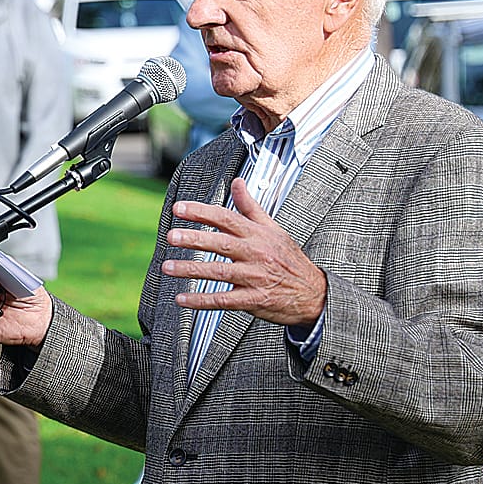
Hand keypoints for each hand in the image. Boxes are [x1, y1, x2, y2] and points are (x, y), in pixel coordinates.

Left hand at [160, 178, 326, 326]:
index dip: (201, 212)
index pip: (226, 218)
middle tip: (171, 236)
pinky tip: (182, 299)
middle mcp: (255, 253)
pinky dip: (201, 300)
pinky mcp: (253, 299)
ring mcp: (254, 277)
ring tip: (168, 267)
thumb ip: (250, 207)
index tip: (179, 209)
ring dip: (190, 270)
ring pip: (218, 272)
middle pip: (220, 243)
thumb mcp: (273, 229)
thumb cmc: (290, 260)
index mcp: (258, 234)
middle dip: (194, 238)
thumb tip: (237, 182)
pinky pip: (222, 300)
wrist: (315, 294)